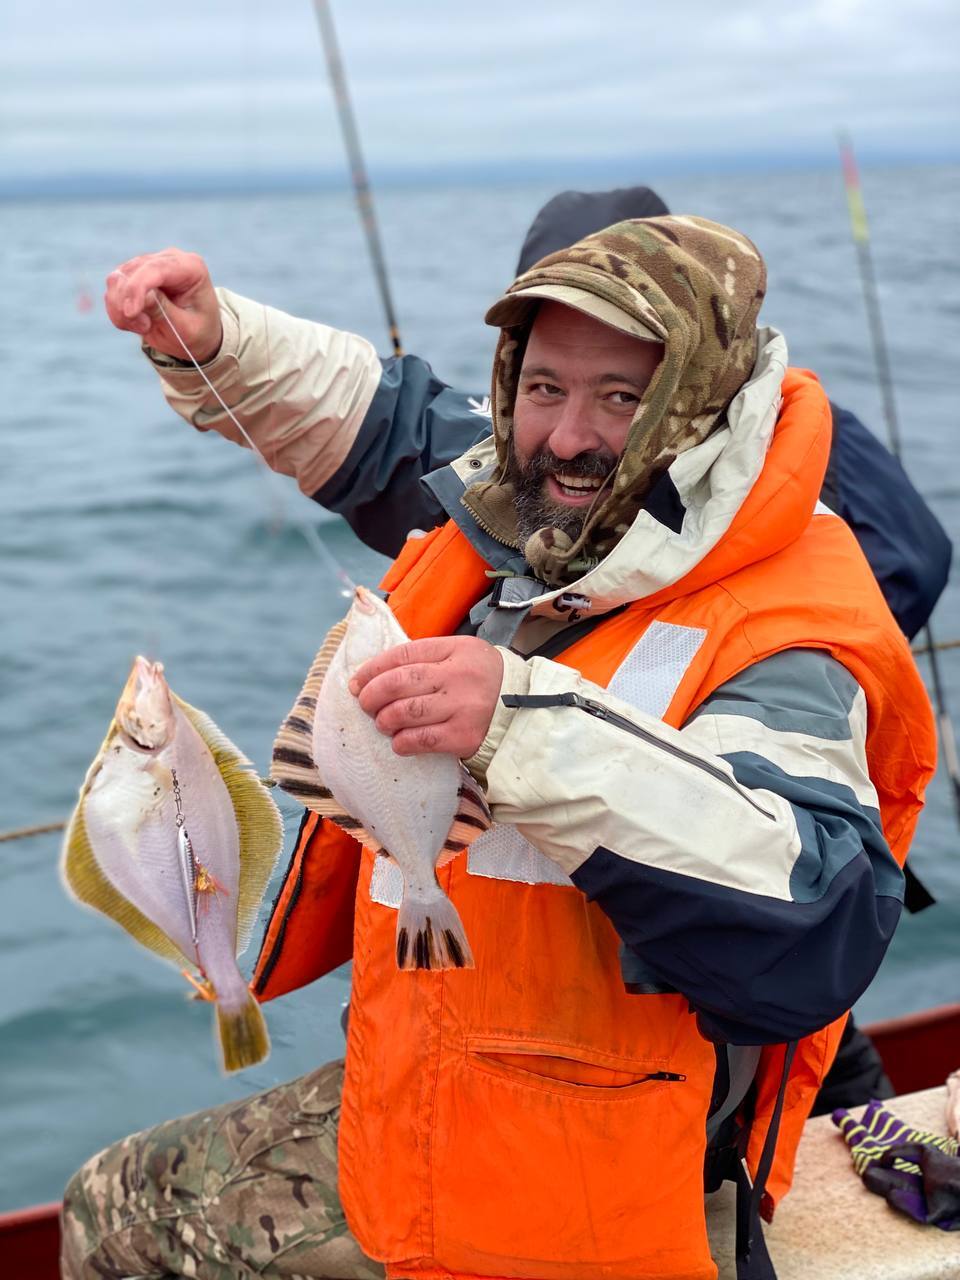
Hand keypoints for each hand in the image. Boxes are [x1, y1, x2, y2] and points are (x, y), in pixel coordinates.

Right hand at [104, 248, 222, 362]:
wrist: (196, 337)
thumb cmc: (197, 332)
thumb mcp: (186, 329)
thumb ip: (163, 311)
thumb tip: (141, 296)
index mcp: (191, 267)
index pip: (156, 268)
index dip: (137, 288)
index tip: (129, 313)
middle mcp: (168, 259)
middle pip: (132, 272)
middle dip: (128, 303)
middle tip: (145, 328)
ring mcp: (149, 264)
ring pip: (117, 279)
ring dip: (121, 308)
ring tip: (144, 326)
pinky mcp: (133, 274)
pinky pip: (113, 289)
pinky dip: (117, 310)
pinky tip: (136, 322)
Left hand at [349, 636, 503, 757]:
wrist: (522, 710)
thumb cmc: (480, 681)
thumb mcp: (460, 655)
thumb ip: (425, 659)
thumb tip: (373, 675)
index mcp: (456, 649)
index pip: (403, 654)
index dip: (373, 668)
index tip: (357, 681)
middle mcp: (459, 675)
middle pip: (401, 681)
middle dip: (373, 694)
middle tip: (365, 704)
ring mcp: (463, 706)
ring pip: (407, 711)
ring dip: (385, 719)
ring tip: (382, 723)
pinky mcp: (464, 736)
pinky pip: (422, 739)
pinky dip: (403, 742)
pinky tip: (398, 742)